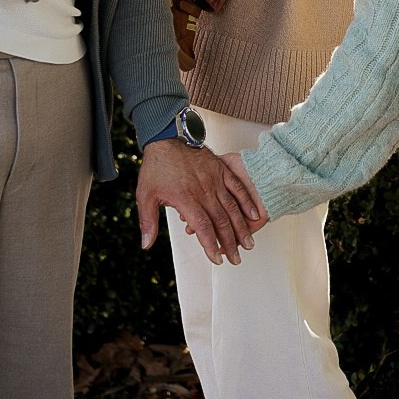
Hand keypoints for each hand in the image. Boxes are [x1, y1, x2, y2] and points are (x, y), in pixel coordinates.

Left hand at [136, 142, 261, 264]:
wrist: (166, 138)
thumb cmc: (156, 166)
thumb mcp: (145, 195)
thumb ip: (148, 222)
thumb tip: (146, 245)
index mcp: (186, 198)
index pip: (203, 227)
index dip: (211, 246)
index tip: (217, 259)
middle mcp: (203, 190)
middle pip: (221, 221)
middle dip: (230, 243)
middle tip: (236, 259)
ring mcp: (214, 179)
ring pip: (231, 207)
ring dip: (240, 227)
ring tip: (248, 244)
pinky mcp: (220, 169)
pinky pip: (236, 187)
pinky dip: (246, 201)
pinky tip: (253, 215)